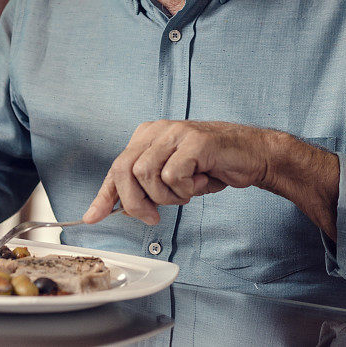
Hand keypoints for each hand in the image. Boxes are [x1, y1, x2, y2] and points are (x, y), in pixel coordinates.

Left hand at [83, 120, 338, 239]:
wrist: (253, 154)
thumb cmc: (212, 166)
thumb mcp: (173, 179)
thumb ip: (146, 188)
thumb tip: (118, 209)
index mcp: (148, 135)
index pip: (117, 166)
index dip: (104, 195)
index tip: (93, 217)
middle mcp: (158, 129)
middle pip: (125, 169)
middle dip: (134, 202)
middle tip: (152, 217)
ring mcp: (176, 132)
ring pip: (147, 175)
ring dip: (167, 196)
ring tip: (187, 190)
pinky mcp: (195, 141)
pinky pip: (173, 176)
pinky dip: (185, 189)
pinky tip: (200, 181)